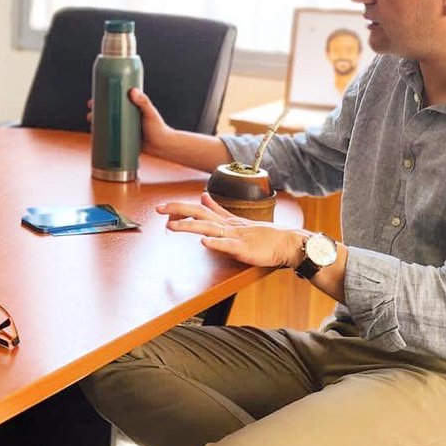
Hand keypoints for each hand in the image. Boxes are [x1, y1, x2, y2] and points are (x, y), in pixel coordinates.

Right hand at [87, 90, 172, 156]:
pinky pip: (111, 138)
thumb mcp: (150, 113)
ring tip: (91, 125)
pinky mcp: (124, 140)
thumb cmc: (159, 128)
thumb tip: (132, 90)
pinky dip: (102, 137)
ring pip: (107, 125)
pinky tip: (95, 138)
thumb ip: (143, 102)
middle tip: (90, 111)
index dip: (103, 99)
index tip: (94, 98)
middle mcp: (126, 118)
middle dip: (96, 112)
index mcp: (131, 109)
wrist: (163, 147)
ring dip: (97, 124)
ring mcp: (124, 129)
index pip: (114, 101)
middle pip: (108, 113)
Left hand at [158, 192, 304, 268]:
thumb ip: (218, 210)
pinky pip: (228, 246)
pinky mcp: (244, 249)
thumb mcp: (236, 220)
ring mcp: (235, 236)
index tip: (161, 206)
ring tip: (172, 225)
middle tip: (158, 209)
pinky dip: (215, 243)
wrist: (287, 243)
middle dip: (177, 210)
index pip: (198, 210)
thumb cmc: (262, 235)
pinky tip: (203, 242)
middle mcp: (227, 225)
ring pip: (209, 228)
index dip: (179, 207)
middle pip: (199, 214)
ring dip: (189, 226)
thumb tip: (202, 196)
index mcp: (224, 220)